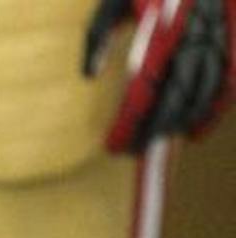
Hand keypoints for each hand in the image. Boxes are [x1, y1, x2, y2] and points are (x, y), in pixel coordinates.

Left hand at [85, 0, 232, 152]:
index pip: (144, 89)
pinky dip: (216, 108)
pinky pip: (228, 80)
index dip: (131, 122)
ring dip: (185, 123)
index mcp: (161, 32)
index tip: (115, 146)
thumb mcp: (115, 2)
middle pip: (177, 96)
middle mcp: (193, 38)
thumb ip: (98, 37)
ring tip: (166, 143)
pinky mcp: (233, 36)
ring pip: (206, 92)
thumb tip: (88, 75)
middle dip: (157, 128)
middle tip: (139, 151)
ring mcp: (217, 38)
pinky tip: (199, 129)